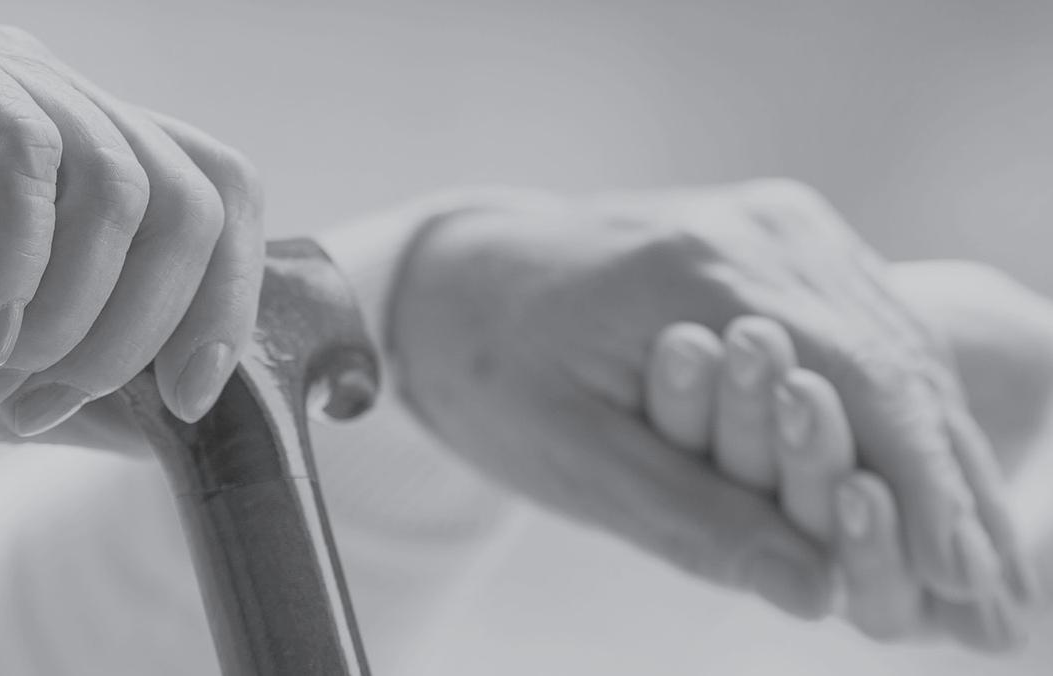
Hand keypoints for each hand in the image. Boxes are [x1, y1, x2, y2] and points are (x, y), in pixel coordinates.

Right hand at [0, 6, 262, 441]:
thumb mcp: (9, 373)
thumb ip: (98, 380)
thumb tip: (180, 417)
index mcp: (70, 140)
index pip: (208, 184)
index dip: (225, 294)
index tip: (188, 394)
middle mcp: (33, 85)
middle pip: (183, 188)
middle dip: (136, 329)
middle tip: (47, 402)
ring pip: (116, 179)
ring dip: (71, 314)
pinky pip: (23, 155)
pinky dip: (19, 267)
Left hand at [386, 180, 1033, 617]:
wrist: (461, 274)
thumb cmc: (493, 367)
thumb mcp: (564, 452)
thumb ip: (686, 515)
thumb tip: (814, 595)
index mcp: (701, 270)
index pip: (855, 383)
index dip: (919, 490)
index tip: (961, 582)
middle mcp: (762, 230)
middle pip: (898, 364)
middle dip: (955, 487)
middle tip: (998, 603)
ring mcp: (780, 225)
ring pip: (899, 346)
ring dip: (947, 454)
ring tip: (988, 563)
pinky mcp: (784, 238)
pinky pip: (870, 327)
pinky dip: (909, 409)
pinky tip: (940, 480)